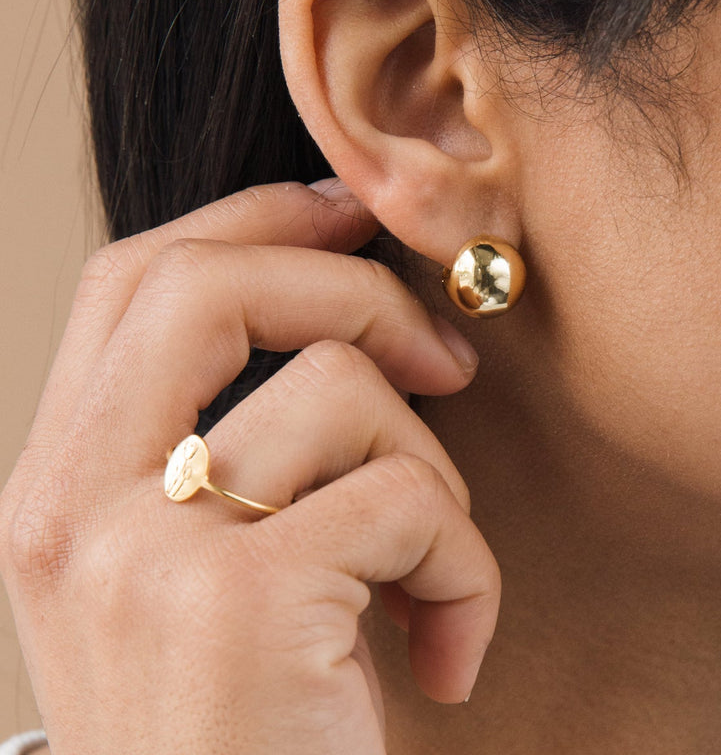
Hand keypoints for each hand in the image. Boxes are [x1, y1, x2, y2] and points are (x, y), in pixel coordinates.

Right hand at [0, 181, 499, 753]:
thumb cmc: (244, 735)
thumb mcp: (200, 577)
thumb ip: (230, 447)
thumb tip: (346, 316)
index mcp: (58, 485)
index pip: (139, 280)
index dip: (253, 218)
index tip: (351, 217)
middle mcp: (69, 507)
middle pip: (211, 282)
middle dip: (353, 290)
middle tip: (444, 361)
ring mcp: (141, 555)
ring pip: (340, 388)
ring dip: (433, 472)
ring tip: (434, 573)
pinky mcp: (240, 609)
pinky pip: (404, 500)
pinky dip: (463, 566)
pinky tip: (447, 654)